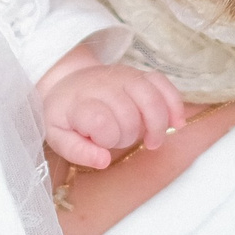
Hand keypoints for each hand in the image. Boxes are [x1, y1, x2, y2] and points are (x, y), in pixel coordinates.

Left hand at [43, 63, 187, 169]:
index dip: (106, 138)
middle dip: (127, 135)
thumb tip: (104, 161)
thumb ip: (77, 151)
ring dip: (157, 125)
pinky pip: (162, 83)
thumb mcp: (58, 136)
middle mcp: (102, 85)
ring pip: (149, 97)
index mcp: (79, 102)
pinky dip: (173, 104)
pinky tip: (176, 123)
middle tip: (119, 141)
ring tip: (153, 142)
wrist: (67, 82)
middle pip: (128, 114)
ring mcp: (122, 76)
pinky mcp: (139, 74)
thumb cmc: (65, 115)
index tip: (100, 143)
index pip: (101, 121)